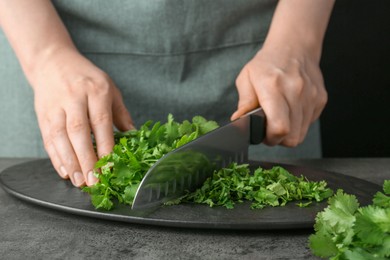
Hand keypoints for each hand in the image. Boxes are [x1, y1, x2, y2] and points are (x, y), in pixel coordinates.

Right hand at [29, 48, 133, 186]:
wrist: (52, 61)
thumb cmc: (87, 78)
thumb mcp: (110, 89)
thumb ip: (121, 113)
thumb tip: (133, 136)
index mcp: (96, 90)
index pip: (101, 122)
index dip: (105, 146)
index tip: (110, 166)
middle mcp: (74, 97)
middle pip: (79, 131)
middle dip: (86, 159)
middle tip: (93, 181)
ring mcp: (55, 106)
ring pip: (60, 137)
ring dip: (70, 162)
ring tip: (79, 181)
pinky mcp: (42, 114)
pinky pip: (47, 138)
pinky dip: (55, 157)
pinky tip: (64, 170)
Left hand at [231, 45, 326, 146]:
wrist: (294, 47)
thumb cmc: (267, 64)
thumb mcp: (246, 78)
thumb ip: (244, 103)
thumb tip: (238, 121)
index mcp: (274, 87)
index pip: (280, 127)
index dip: (270, 138)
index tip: (262, 134)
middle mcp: (296, 91)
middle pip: (292, 137)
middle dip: (278, 139)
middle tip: (268, 129)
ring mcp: (311, 96)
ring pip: (301, 134)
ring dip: (288, 133)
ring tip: (278, 118)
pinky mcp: (320, 99)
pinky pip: (308, 124)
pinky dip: (298, 124)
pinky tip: (289, 111)